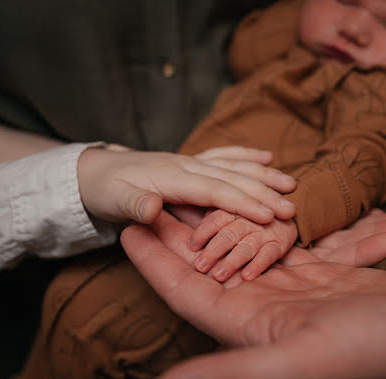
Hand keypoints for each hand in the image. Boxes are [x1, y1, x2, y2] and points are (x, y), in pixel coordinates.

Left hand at [77, 146, 295, 224]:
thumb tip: (154, 208)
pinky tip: (265, 157)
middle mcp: (187, 166)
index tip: (268, 215)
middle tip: (291, 207)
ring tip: (290, 183)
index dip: (242, 202)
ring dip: (262, 174)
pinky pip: (224, 156)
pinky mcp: (191, 162)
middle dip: (263, 191)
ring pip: (233, 165)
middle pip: (232, 177)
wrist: (94, 170)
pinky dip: (245, 156)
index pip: (214, 191)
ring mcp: (191, 161)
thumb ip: (134, 205)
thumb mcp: (113, 200)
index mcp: (172, 178)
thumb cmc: (105, 190)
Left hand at [120, 212, 385, 378]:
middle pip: (208, 267)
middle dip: (177, 233)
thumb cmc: (380, 358)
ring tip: (194, 190)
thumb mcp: (302, 363)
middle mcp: (264, 312)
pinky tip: (248, 200)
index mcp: (249, 329)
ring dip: (215, 222)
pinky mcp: (320, 276)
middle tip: (152, 194)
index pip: (186, 292)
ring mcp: (292, 293)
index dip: (153, 262)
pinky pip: (277, 244)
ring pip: (240, 250)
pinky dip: (258, 221)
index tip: (126, 227)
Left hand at [188, 209, 297, 281]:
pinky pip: (269, 254)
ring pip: (246, 246)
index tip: (191, 247)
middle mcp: (250, 219)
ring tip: (218, 276)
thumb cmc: (250, 223)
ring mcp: (267, 231)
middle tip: (200, 266)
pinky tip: (246, 277)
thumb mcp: (224, 214)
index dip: (203, 232)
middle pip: (230, 232)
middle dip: (215, 250)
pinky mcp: (283, 243)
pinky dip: (257, 265)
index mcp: (233, 209)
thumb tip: (169, 215)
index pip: (216, 218)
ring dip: (232, 261)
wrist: (293, 235)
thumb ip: (203, 218)